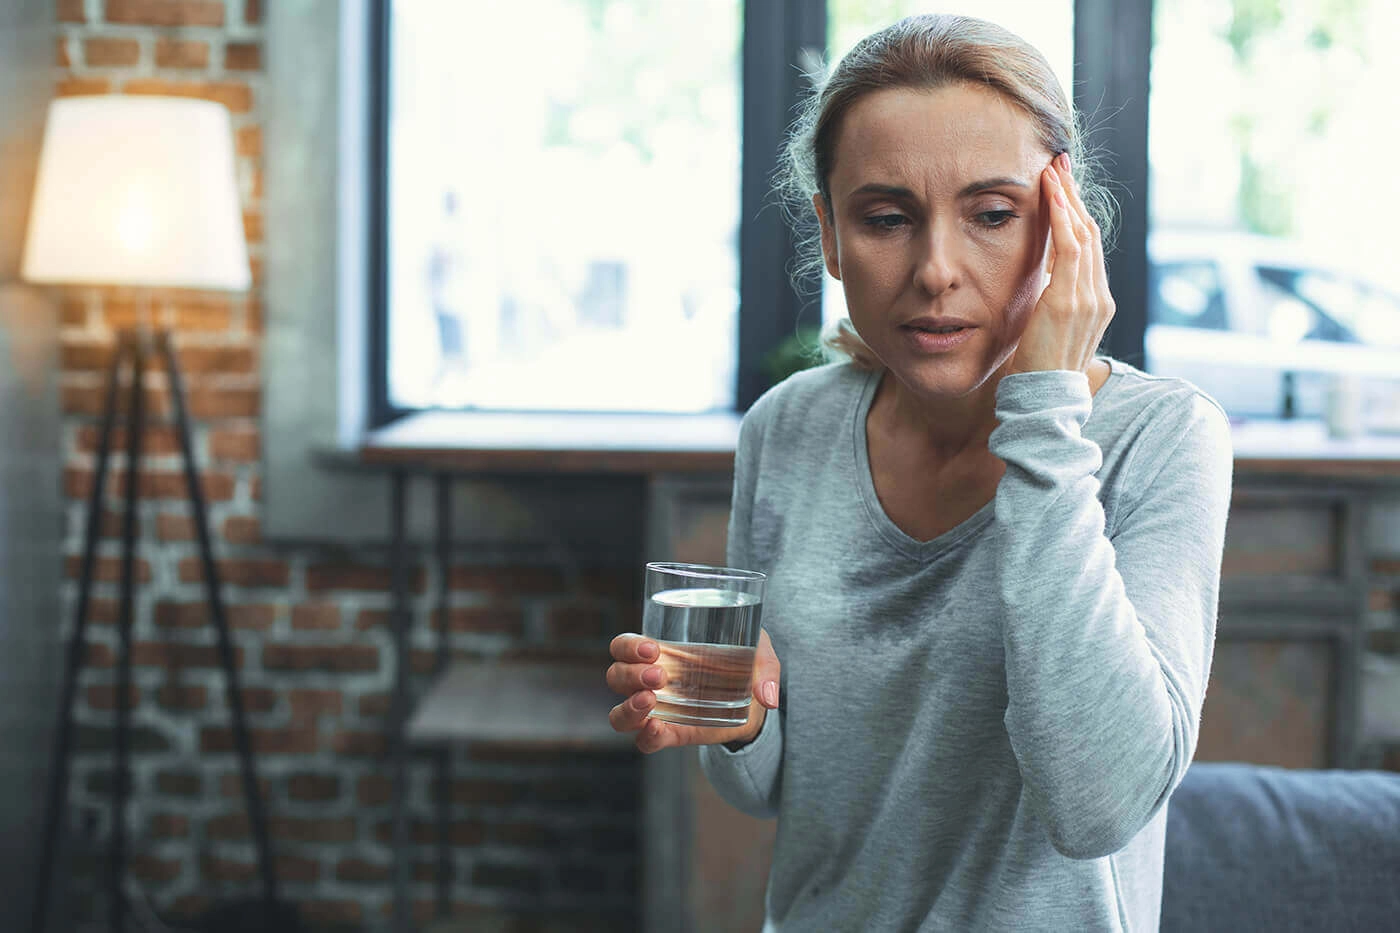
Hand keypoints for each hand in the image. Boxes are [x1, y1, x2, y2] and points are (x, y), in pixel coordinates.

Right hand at [606, 629, 780, 753]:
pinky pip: (645, 743)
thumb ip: (766, 669)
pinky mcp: (673, 735)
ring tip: (651, 701)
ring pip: (619, 714)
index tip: (651, 648)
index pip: (623, 646)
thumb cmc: (749, 666)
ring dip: (628, 707)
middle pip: (616, 677)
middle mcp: (652, 681)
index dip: (627, 646)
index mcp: (663, 653)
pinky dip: (646, 738)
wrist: (758, 703)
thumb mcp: (760, 655)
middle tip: (659, 674)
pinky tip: (657, 730)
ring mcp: (659, 711)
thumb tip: (768, 696)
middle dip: (629, 674)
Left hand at [1009, 153, 1115, 375]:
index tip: (1062, 186)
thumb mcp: (1048, 328)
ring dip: (1067, 198)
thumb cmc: (1039, 370)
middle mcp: (1099, 296)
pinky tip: (1051, 195)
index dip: (1077, 214)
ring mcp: (1089, 298)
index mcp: (1096, 303)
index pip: (1089, 247)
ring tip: (1052, 170)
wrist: (1045, 400)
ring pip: (1083, 234)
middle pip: (1091, 233)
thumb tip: (1040, 282)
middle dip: (1074, 196)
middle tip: (1059, 164)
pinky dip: (1063, 218)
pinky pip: (1071, 248)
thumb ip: (1051, 302)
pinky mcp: (1071, 301)